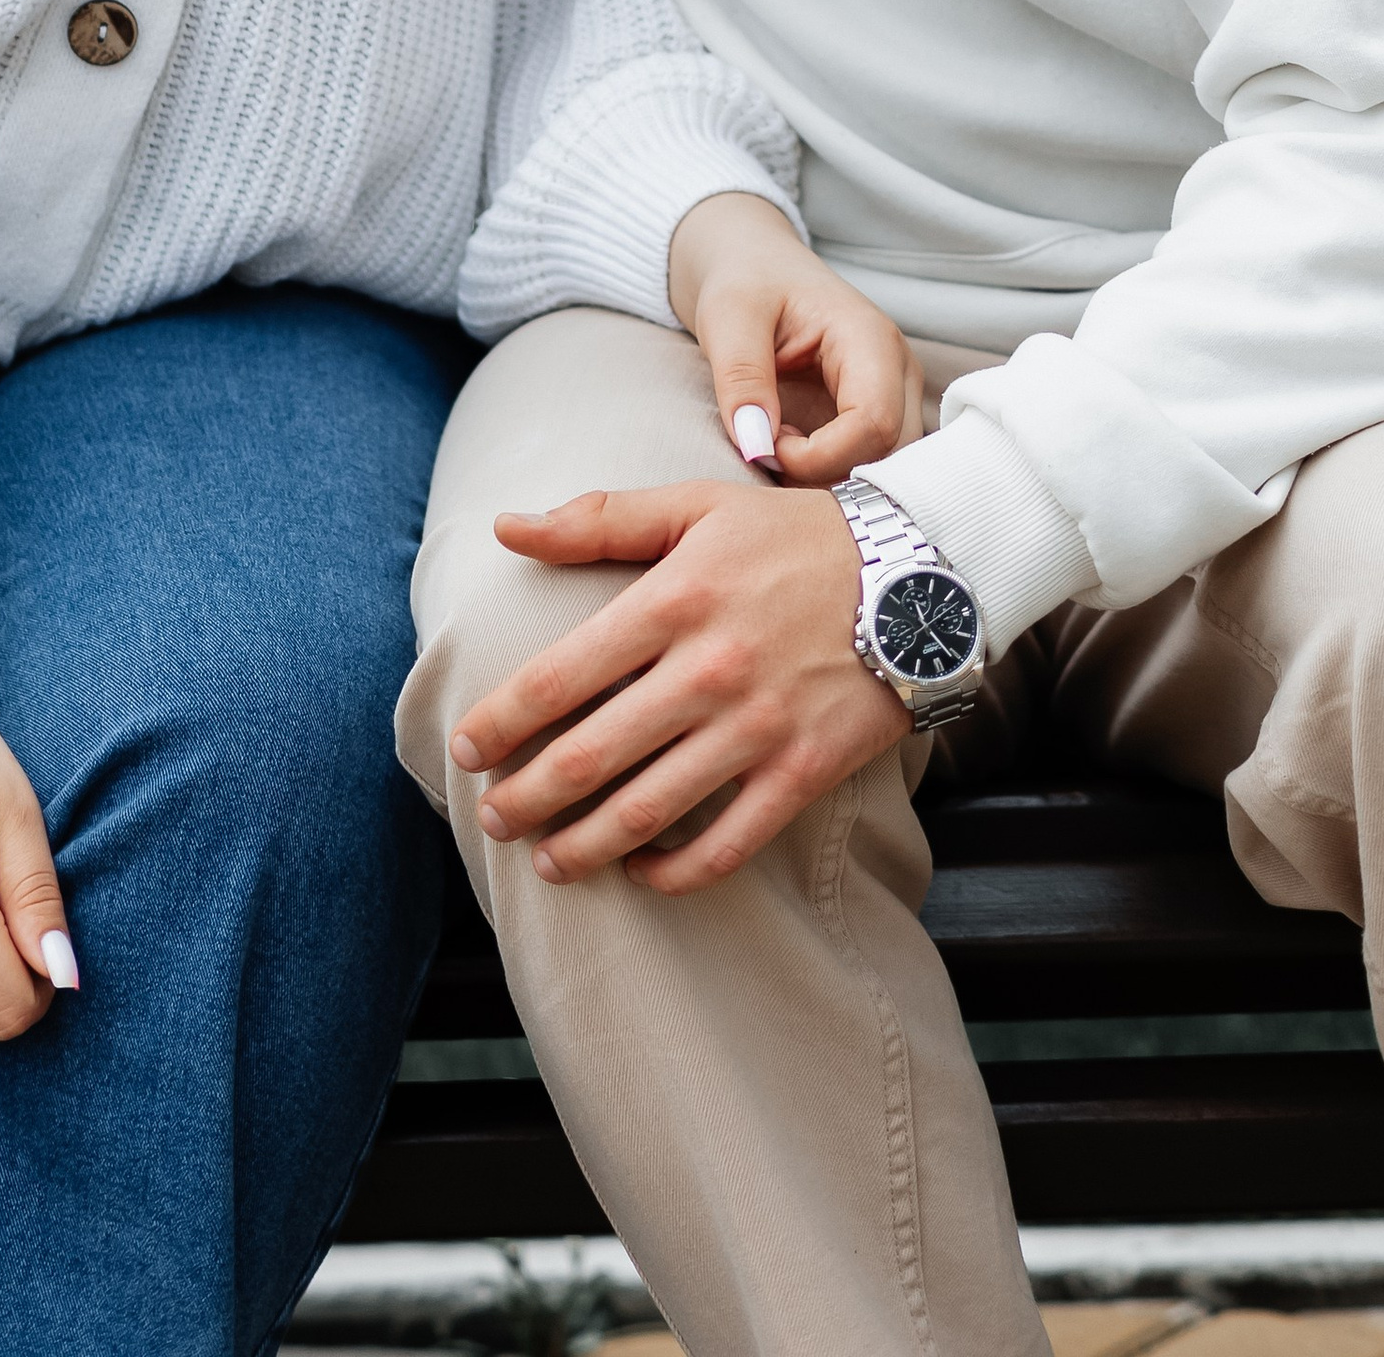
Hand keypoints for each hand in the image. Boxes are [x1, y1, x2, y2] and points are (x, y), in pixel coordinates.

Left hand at [450, 475, 906, 892]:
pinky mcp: (803, 771)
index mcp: (672, 601)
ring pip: (649, 811)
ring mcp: (756, 728)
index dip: (502, 721)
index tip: (465, 747)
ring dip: (585, 846)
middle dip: (527, 798)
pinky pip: (727, 844)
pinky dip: (676, 872)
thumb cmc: (792, 535)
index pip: (559, 676)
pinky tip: (643, 874)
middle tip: (490, 819)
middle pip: (591, 756)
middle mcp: (707, 670)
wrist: (917, 572)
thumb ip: (598, 519)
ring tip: (546, 861)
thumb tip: (505, 528)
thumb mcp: (695, 507)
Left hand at [668, 192, 922, 484]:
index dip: (820, 456)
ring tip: (774, 453)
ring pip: (885, 467)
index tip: (763, 447)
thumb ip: (741, 378)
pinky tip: (788, 459)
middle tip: (766, 456)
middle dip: (826, 473)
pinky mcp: (877, 415)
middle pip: (889, 453)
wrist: (756, 267)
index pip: (873, 423)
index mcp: (870, 338)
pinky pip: (869, 463)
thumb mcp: (728, 317)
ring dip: (829, 478)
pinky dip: (830, 474)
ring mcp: (894, 396)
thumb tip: (756, 448)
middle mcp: (897, 371)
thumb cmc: (746, 282)